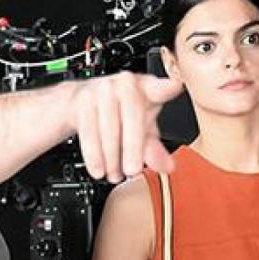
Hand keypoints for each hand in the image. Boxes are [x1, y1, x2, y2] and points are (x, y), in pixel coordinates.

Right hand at [69, 73, 183, 182]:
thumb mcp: (141, 131)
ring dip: (111, 156)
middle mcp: (126, 84)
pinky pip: (88, 130)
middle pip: (132, 115)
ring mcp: (103, 88)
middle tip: (132, 171)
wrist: (82, 103)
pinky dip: (94, 154)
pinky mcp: (83, 99)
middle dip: (132, 147)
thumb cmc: (120, 113)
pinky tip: (99, 169)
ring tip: (115, 175)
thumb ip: (154, 149)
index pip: (161, 87)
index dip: (168, 86)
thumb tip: (167, 166)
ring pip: (108, 126)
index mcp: (148, 88)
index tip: (176, 86)